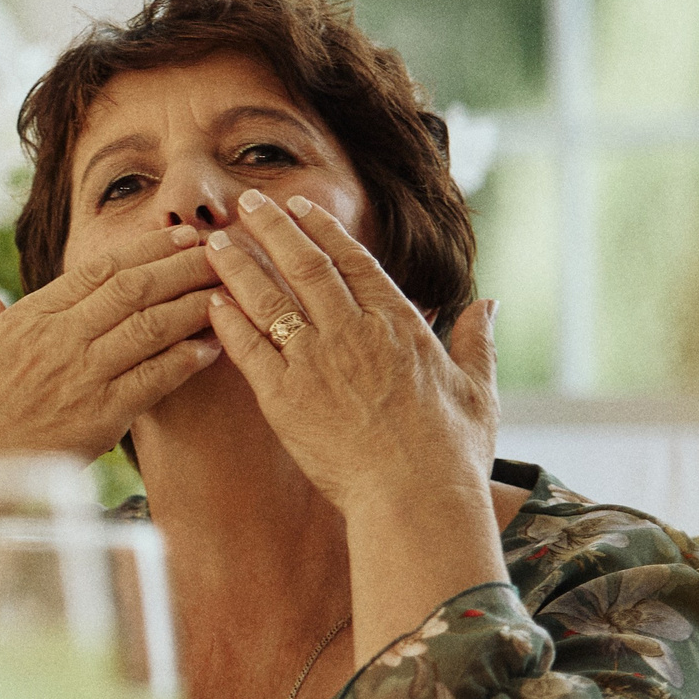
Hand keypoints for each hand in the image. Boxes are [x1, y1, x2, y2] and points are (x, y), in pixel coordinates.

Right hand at [0, 225, 225, 463]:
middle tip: (223, 250)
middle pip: (134, 288)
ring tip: (231, 290)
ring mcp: (80, 374)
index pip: (99, 270)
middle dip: (184, 265)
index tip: (182, 237)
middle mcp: (57, 337)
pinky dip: (185, 359)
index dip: (148, 250)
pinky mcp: (98, 416)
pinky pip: (153, 378)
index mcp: (29, 317)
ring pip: (150, 325)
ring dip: (195, 304)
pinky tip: (214, 347)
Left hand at [201, 189, 497, 520]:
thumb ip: (476, 340)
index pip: (354, 261)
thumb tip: (489, 304)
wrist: (415, 497)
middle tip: (244, 202)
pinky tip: (209, 301)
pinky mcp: (283, 397)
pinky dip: (227, 321)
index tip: (299, 205)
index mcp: (399, 324)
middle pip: (304, 266)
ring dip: (238, 266)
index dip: (322, 229)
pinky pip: (247, 348)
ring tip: (212, 242)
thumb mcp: (478, 389)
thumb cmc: (451, 451)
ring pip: (268, 299)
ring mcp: (315, 362)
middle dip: (271, 228)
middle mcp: (353, 332)